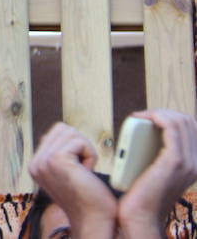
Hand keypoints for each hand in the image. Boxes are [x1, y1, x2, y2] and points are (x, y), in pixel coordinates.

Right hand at [27, 122, 116, 238]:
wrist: (93, 220)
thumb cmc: (88, 199)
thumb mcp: (65, 173)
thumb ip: (58, 154)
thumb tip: (64, 132)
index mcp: (35, 165)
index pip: (55, 132)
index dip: (73, 147)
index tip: (76, 170)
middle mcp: (35, 162)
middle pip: (62, 129)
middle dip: (79, 146)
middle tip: (82, 170)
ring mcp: (44, 161)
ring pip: (71, 132)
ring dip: (85, 151)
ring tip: (84, 172)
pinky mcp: (56, 159)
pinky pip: (80, 141)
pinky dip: (90, 155)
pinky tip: (87, 173)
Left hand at [117, 109, 196, 238]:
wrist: (139, 217)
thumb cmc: (139, 196)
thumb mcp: (150, 171)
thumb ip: (153, 155)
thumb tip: (142, 135)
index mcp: (191, 165)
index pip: (189, 130)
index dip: (169, 118)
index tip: (147, 119)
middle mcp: (195, 163)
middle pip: (187, 122)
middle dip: (164, 113)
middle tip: (142, 117)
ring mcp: (188, 162)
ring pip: (181, 121)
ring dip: (158, 112)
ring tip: (140, 117)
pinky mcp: (175, 162)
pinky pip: (172, 127)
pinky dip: (157, 117)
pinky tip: (141, 118)